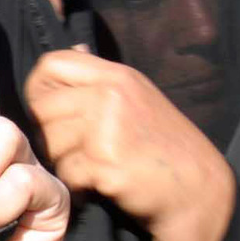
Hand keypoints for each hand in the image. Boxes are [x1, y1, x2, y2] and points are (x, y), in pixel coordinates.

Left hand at [25, 50, 233, 240]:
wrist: (199, 192)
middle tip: (76, 151)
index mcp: (117, 76)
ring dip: (65, 162)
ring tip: (94, 167)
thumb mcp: (138, 97)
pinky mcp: (105, 161)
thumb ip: (101, 81)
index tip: (51, 111)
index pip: (51, 64)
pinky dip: (78, 184)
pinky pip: (66, 172)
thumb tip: (73, 49)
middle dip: (50, 134)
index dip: (40, 89)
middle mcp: (111, 94)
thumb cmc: (164, 147)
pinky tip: (100, 184)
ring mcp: (108, 126)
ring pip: (50, 143)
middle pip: (42, 108)